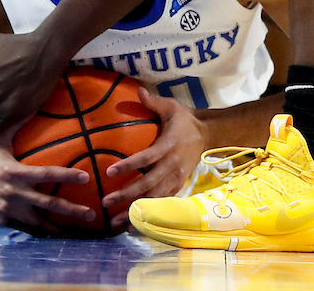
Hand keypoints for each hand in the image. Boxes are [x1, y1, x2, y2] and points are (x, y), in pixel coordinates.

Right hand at [0, 133, 94, 233]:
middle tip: (91, 214)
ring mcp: (7, 210)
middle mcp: (13, 193)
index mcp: (15, 172)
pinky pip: (24, 228)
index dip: (67, 176)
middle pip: (48, 204)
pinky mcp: (2, 220)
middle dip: (71, 210)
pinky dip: (38, 232)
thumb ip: (17, 123)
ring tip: (75, 232)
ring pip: (38, 222)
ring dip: (57, 228)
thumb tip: (31, 100)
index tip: (86, 177)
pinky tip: (52, 235)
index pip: (47, 174)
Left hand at [100, 87, 203, 229]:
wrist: (208, 135)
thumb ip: (153, 102)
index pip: (146, 158)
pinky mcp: (178, 186)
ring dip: (134, 211)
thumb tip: (138, 90)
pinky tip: (132, 224)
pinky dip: (148, 213)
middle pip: (147, 184)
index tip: (109, 172)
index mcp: (168, 146)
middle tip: (105, 203)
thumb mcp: (171, 107)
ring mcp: (176, 178)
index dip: (129, 165)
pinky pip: (162, 202)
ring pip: (154, 198)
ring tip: (114, 223)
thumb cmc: (184, 119)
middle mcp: (172, 166)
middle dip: (126, 195)